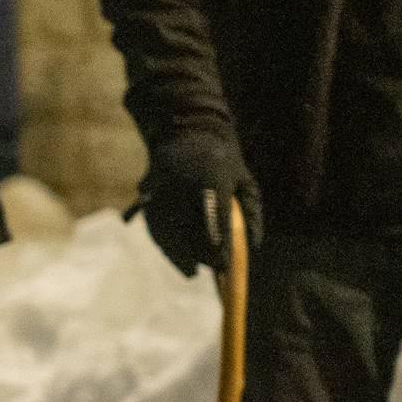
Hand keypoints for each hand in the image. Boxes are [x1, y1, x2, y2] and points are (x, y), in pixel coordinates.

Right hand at [141, 134, 261, 275]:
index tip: (224, 267)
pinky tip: (173, 255)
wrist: (187, 130)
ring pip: (166, 228)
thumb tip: (253, 246)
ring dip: (176, 253)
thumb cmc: (224, 160)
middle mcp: (184, 181)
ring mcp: (162, 185)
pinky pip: (152, 222)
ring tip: (189, 271)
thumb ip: (251, 213)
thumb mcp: (245, 181)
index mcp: (212, 177)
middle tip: (210, 271)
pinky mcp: (147, 189)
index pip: (216, 219)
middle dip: (198, 254)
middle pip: (188, 227)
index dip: (220, 245)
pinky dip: (161, 241)